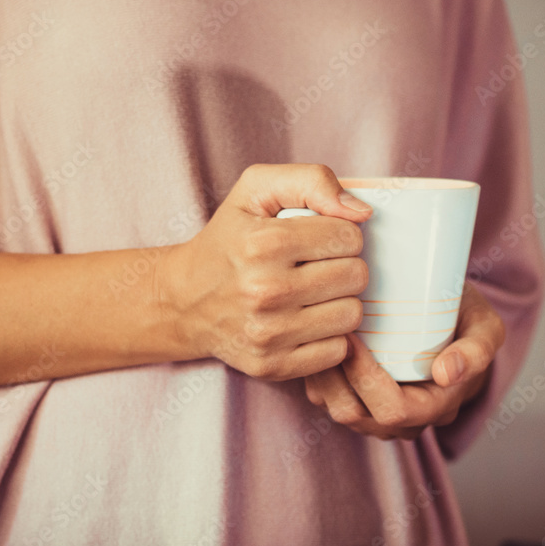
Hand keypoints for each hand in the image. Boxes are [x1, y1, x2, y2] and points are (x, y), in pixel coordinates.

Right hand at [157, 164, 372, 380]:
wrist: (183, 300)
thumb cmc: (229, 239)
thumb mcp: (256, 189)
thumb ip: (311, 181)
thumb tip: (361, 213)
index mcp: (264, 243)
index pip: (348, 236)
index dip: (339, 233)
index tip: (317, 239)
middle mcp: (265, 291)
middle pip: (356, 276)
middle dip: (343, 266)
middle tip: (316, 266)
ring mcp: (268, 333)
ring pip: (352, 315)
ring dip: (338, 301)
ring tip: (312, 293)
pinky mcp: (272, 365)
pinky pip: (337, 351)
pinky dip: (328, 336)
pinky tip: (305, 321)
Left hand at [304, 282, 505, 439]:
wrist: (453, 320)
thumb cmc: (468, 320)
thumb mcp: (486, 328)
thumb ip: (476, 349)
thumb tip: (446, 373)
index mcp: (436, 407)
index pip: (393, 410)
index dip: (366, 378)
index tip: (352, 336)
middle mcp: (405, 421)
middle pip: (355, 413)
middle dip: (334, 375)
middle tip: (325, 331)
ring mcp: (379, 416)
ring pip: (335, 408)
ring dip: (321, 375)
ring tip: (317, 335)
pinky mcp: (359, 403)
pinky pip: (327, 400)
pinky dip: (317, 375)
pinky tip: (317, 343)